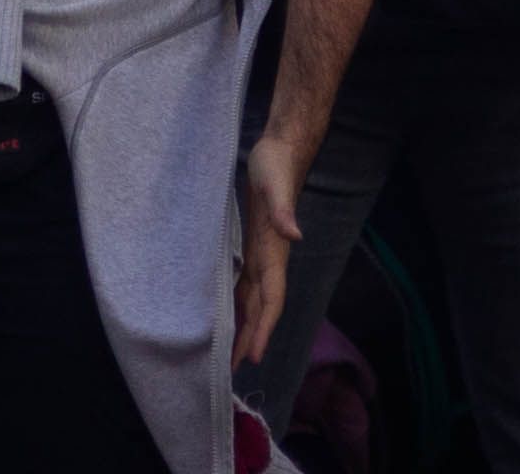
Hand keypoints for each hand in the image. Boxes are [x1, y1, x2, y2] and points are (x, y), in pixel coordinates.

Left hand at [234, 126, 311, 365]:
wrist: (280, 149)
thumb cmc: (276, 165)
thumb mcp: (275, 184)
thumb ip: (283, 210)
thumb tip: (295, 234)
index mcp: (275, 250)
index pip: (272, 298)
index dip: (264, 328)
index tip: (254, 356)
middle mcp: (270, 258)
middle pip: (260, 307)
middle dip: (250, 337)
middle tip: (233, 370)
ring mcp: (261, 252)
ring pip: (252, 298)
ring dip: (243, 325)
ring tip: (228, 352)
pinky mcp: (252, 244)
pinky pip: (244, 282)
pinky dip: (236, 302)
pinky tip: (224, 312)